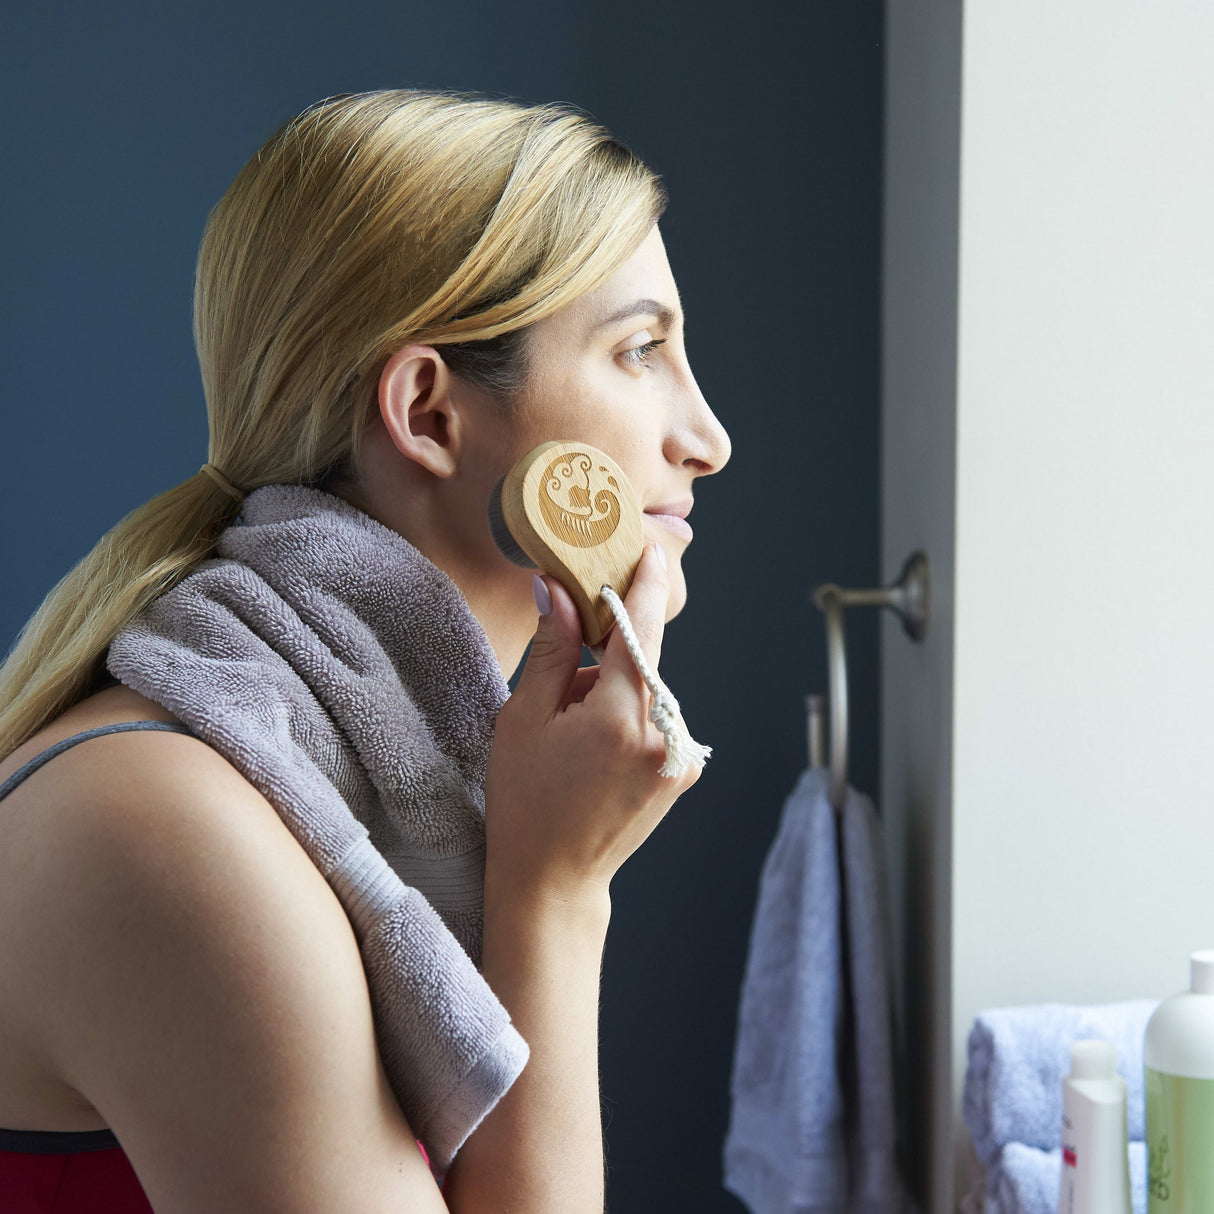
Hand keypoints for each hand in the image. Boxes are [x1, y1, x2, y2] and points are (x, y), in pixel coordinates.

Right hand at [483, 544, 700, 901]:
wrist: (555, 880)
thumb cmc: (526, 803)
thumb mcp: (523, 720)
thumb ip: (550, 650)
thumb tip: (555, 589)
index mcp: (620, 718)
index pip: (639, 629)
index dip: (642, 584)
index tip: (648, 549)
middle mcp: (663, 734)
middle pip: (638, 661)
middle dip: (601, 663)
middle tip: (561, 702)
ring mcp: (681, 756)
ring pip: (647, 689)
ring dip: (614, 693)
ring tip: (576, 741)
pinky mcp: (686, 770)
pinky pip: (658, 718)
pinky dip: (630, 718)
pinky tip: (598, 754)